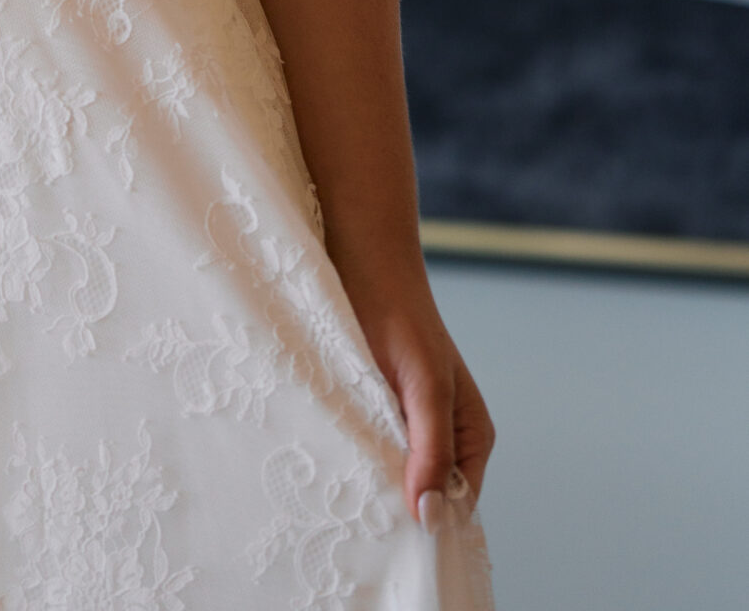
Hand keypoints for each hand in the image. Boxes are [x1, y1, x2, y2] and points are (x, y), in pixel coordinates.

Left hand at [351, 279, 494, 526]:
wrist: (362, 265)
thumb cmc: (402, 319)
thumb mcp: (426, 386)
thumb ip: (432, 450)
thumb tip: (432, 518)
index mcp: (471, 436)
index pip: (458, 506)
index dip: (430, 524)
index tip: (394, 540)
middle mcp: (443, 438)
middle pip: (425, 497)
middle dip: (398, 509)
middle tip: (363, 522)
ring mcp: (407, 427)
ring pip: (392, 477)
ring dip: (371, 485)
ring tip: (346, 493)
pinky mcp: (374, 413)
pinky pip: (368, 452)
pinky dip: (354, 460)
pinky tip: (334, 464)